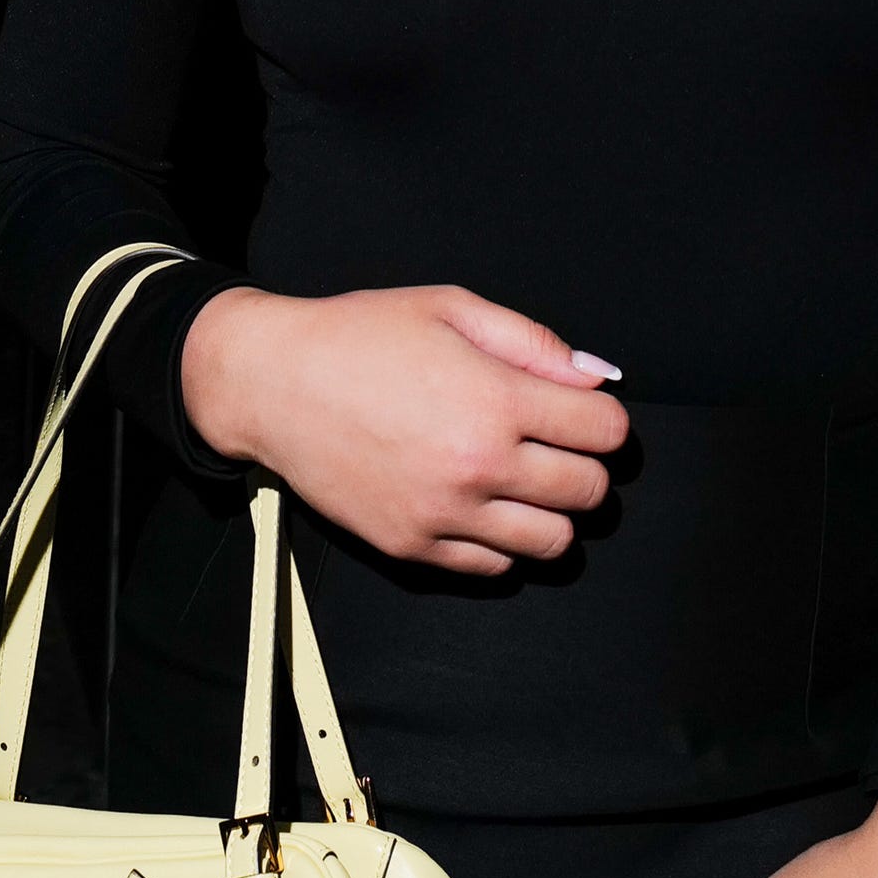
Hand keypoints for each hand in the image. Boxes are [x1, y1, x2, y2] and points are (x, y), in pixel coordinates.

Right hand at [180, 281, 628, 576]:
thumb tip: (595, 377)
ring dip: (553, 512)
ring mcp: (443, 514)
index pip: (605, 432)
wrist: (272, 383)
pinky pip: (494, 568)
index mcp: (493, 399)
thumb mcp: (450, 309)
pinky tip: (483, 505)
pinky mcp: (412, 547)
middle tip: (558, 447)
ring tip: (526, 482)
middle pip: (588, 492)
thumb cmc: (359, 337)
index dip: (603, 418)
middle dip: (586, 466)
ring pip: (552, 543)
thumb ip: (532, 342)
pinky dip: (503, 542)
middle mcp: (476, 465)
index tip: (583, 413)